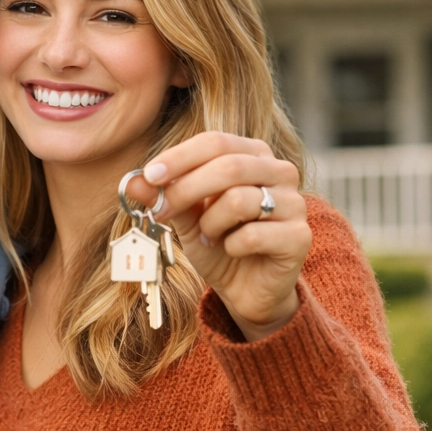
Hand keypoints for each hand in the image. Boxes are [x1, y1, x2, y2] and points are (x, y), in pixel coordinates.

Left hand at [131, 132, 310, 340]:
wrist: (248, 289)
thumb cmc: (218, 243)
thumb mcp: (186, 217)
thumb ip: (165, 196)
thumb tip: (132, 181)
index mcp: (253, 154)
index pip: (215, 141)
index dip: (179, 157)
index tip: (149, 176)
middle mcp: (280, 171)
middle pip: (228, 166)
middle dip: (186, 190)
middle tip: (161, 213)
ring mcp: (294, 203)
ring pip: (240, 199)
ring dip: (211, 223)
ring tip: (209, 236)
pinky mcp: (299, 237)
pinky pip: (253, 235)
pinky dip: (231, 246)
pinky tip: (231, 251)